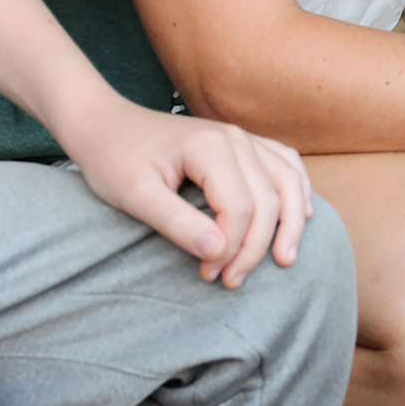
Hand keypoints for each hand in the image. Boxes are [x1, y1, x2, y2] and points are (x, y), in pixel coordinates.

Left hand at [60, 96, 315, 286]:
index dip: (231, 248)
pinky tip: (301, 213)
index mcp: (210, 146)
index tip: (207, 274)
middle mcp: (235, 137)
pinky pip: (285, 163)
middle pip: (268, 199)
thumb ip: (177, 223)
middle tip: (231, 281)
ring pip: (287, 180)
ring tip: (284, 259)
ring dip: (290, 222)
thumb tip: (217, 252)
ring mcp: (242, 137)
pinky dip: (297, 189)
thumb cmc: (114, 159)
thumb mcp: (135, 196)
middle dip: (255, 247)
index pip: (241, 207)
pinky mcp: (242, 143)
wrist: (103, 124)